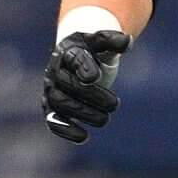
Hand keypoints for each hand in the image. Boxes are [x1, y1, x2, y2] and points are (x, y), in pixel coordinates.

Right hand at [43, 28, 129, 142]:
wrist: (76, 58)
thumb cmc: (92, 50)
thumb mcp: (102, 41)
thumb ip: (113, 40)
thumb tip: (126, 42)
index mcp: (68, 52)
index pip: (74, 59)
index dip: (83, 68)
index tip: (95, 77)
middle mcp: (55, 71)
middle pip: (67, 83)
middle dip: (91, 95)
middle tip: (114, 104)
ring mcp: (51, 90)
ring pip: (60, 103)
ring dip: (82, 113)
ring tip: (104, 119)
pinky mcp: (51, 107)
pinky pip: (52, 120)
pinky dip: (64, 129)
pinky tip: (83, 137)